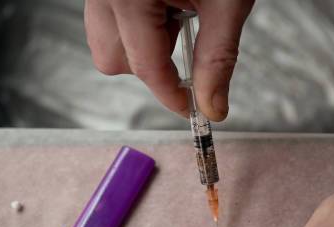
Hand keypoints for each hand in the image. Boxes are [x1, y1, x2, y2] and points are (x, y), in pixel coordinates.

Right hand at [84, 0, 253, 120]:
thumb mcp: (226, 2)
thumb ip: (218, 59)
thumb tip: (212, 105)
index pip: (145, 66)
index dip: (172, 95)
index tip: (192, 108)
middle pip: (112, 59)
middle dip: (150, 66)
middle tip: (187, 48)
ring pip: (107, 40)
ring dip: (144, 44)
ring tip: (180, 15)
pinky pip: (109, 17)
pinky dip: (139, 23)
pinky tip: (167, 4)